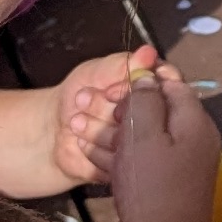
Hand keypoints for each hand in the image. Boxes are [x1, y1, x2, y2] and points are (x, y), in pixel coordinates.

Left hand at [44, 47, 148, 190]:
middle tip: (81, 101)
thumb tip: (148, 53)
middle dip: (106, 107)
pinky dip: (94, 151)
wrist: (54, 130)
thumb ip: (122, 65)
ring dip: (97, 129)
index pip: (166, 86)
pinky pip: (119, 162)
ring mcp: (145, 146)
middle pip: (147, 114)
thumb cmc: (79, 95)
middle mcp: (157, 118)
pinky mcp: (130, 168)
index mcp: (155, 89)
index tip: (108, 91)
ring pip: (131, 140)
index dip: (134, 89)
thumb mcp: (96, 72)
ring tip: (75, 121)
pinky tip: (82, 142)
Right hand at [100, 56, 221, 221]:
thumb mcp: (145, 133)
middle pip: (158, 111)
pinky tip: (91, 153)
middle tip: (95, 104)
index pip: (174, 85)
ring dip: (113, 130)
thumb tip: (147, 79)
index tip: (119, 76)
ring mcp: (181, 166)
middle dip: (124, 106)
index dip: (146, 76)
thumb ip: (145, 100)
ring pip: (145, 137)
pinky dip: (118, 155)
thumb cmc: (152, 187)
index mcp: (196, 123)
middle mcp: (194, 142)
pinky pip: (141, 161)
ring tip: (80, 125)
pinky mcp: (166, 186)